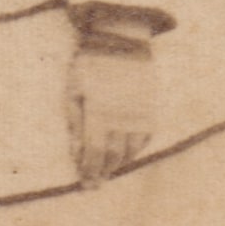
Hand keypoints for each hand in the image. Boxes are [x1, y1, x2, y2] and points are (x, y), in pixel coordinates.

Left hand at [67, 43, 156, 187]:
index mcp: (99, 113)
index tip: (86, 185)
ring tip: (108, 170)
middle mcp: (122, 118)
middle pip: (113, 155)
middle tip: (95, 183)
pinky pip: (145, 138)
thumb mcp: (73, 90)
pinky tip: (126, 154)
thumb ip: (75, 123)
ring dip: (118, 164)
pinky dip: (135, 150)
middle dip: (103, 172)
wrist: (121, 40)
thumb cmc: (90, 64)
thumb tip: (76, 153)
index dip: (89, 171)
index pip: (94, 152)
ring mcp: (139, 114)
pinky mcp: (150, 108)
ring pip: (130, 150)